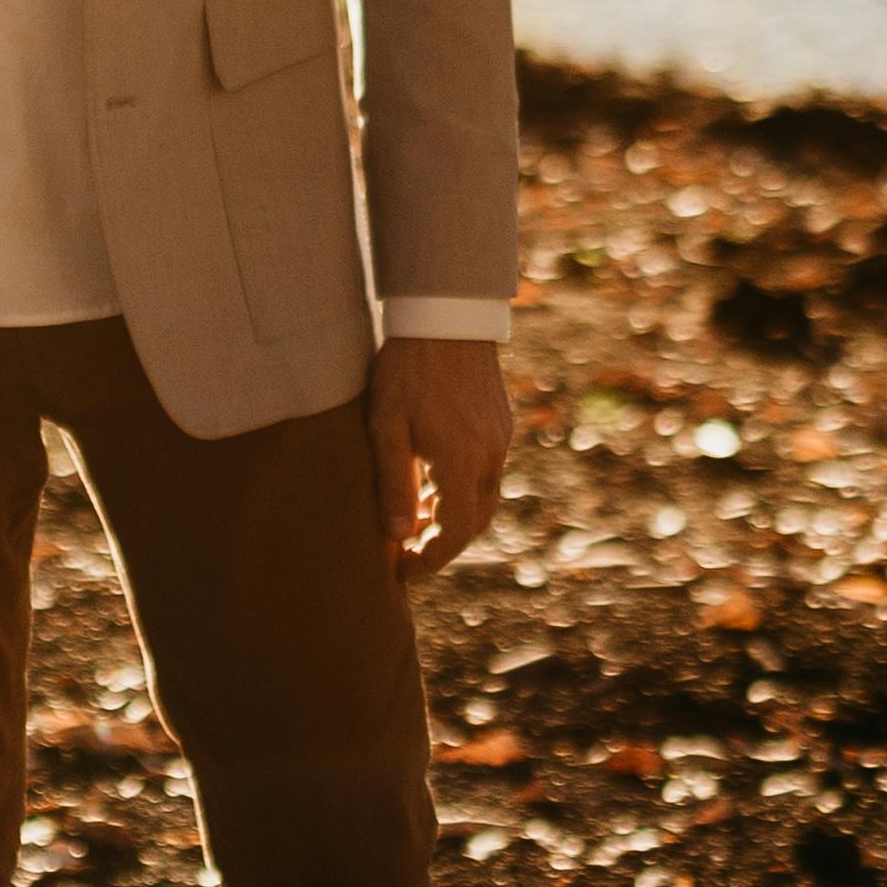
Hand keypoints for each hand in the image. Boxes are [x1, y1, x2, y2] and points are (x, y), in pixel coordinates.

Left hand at [366, 335, 509, 581]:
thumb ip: (392, 485)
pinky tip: (431, 479)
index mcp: (463, 464)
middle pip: (474, 522)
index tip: (405, 571)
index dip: (432, 560)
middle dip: (443, 544)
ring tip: (413, 517)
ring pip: (482, 497)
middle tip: (408, 553)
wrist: (447, 315)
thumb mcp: (387, 428)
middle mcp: (490, 457)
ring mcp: (499, 439)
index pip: (456, 534)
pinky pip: (486, 471)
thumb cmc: (407, 369)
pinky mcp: (499, 423)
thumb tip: (397, 536)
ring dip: (452, 515)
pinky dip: (461, 488)